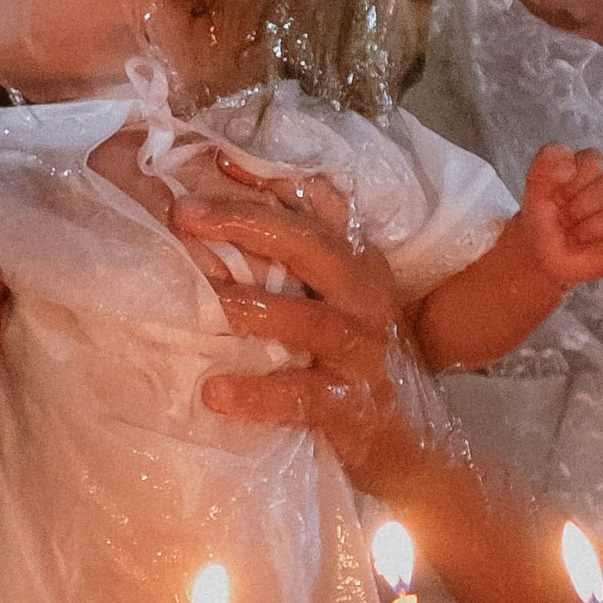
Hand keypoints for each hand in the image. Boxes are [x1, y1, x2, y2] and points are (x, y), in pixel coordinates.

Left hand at [173, 182, 428, 494]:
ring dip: (249, 307)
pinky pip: (302, 395)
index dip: (270, 179)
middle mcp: (365, 298)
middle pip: (307, 246)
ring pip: (306, 319)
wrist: (417, 445)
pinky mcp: (352, 404)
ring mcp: (362, 351)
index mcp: (358, 264)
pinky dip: (258, 394)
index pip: (319, 206)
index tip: (216, 156)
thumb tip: (226, 216)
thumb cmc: (363, 363)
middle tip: (185, 215)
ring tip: (202, 300)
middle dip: (244, 224)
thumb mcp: (343, 300)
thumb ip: (300, 260)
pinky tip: (215, 392)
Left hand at [518, 145, 602, 291]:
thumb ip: (546, 162)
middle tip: (564, 220)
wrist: (542, 253)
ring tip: (575, 237)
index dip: (572, 183)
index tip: (557, 198)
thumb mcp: (536, 185)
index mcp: (596, 165)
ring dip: (590, 230)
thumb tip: (568, 168)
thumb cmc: (544, 215)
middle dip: (579, 208)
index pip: (595, 161)